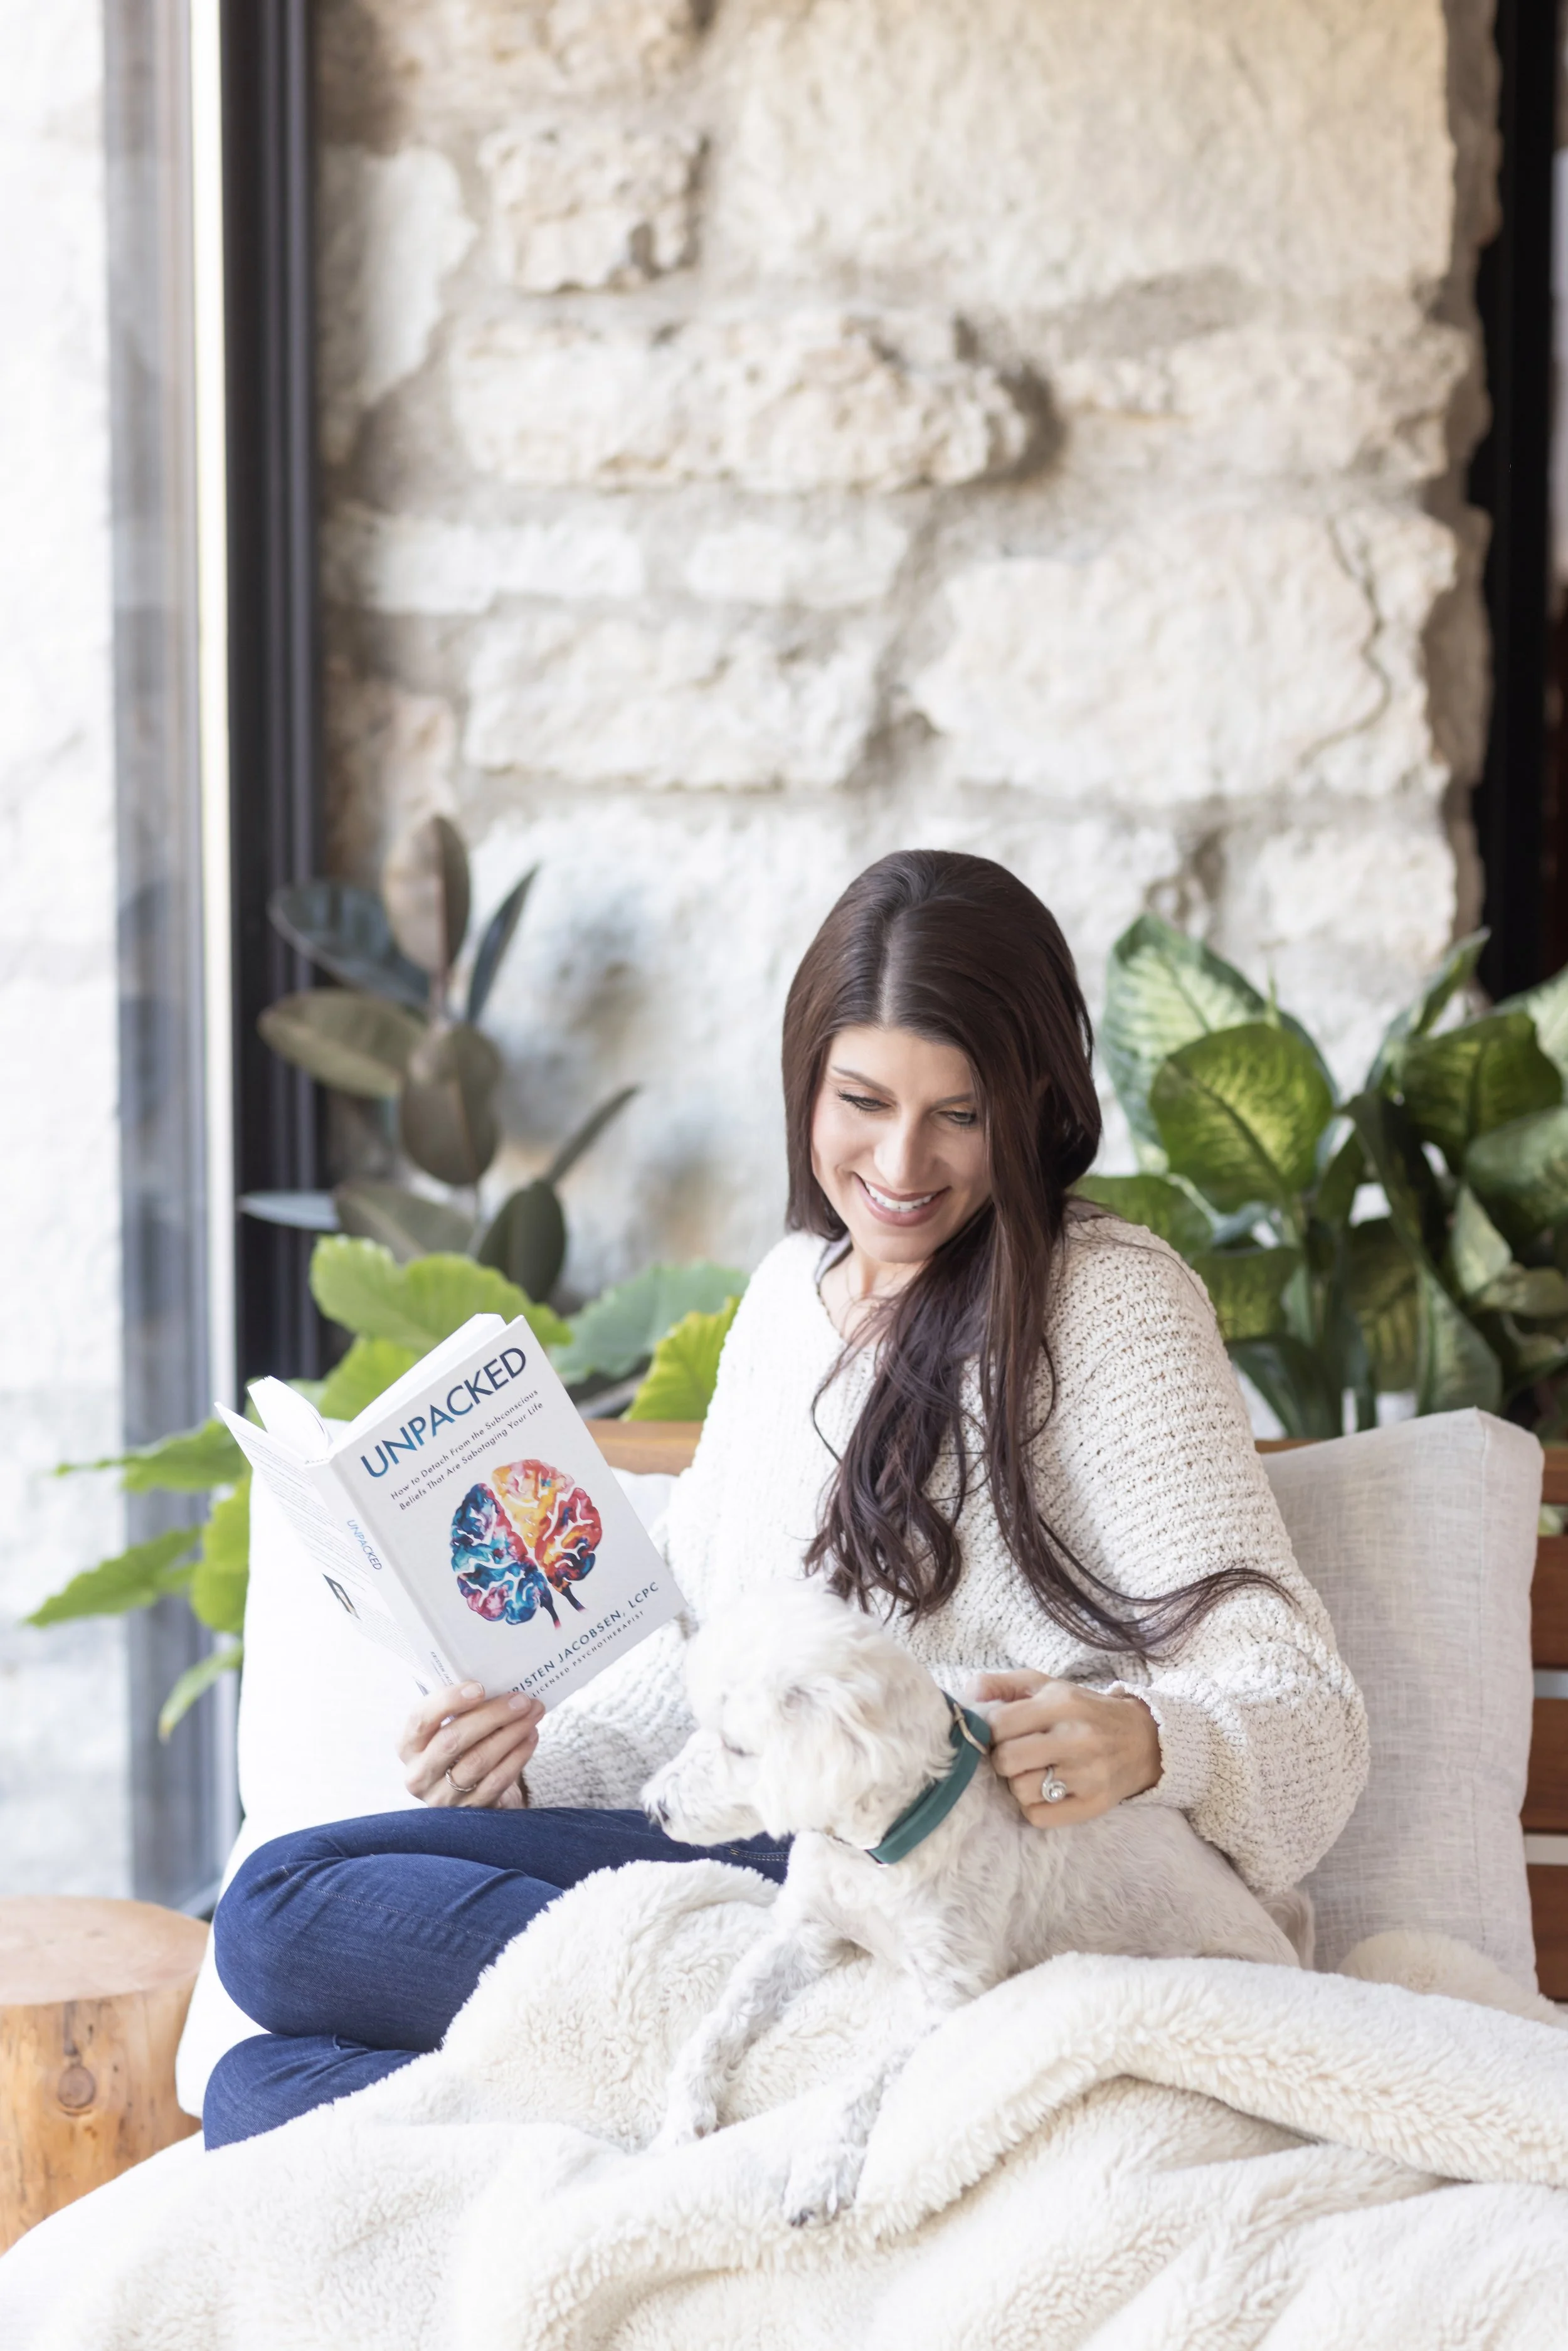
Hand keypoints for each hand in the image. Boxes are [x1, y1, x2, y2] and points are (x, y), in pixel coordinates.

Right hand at [398, 1682, 541, 1808]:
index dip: (449, 1701)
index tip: (479, 1688)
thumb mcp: (446, 1728)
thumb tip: (496, 1684)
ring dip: (511, 1733)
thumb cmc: (458, 1747)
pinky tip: (531, 1737)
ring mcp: (443, 1796)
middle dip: (492, 1716)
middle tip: (521, 1700)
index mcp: (408, 1746)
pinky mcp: (470, 1809)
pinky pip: (497, 1780)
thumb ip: (458, 1709)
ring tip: (532, 1714)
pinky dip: (518, 1756)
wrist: (466, 1793)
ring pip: (479, 1761)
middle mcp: (419, 1774)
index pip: (421, 1719)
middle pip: (454, 1740)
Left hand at [965, 1669, 1160, 1828]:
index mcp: (1062, 1703)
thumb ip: (1004, 1685)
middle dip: (1002, 1759)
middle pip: (1007, 1760)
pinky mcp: (1093, 1805)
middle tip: (1015, 1756)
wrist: (1144, 1741)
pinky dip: (1035, 1807)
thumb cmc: (1084, 1712)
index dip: (991, 1731)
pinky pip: (1039, 1817)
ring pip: (1020, 1791)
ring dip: (1018, 1784)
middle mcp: (1077, 1738)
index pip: (999, 1724)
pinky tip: (1046, 1792)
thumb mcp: (1048, 1687)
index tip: (1001, 1734)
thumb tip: (967, 1695)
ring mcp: (1087, 1775)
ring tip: (1033, 1773)